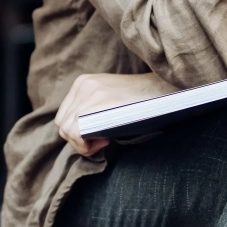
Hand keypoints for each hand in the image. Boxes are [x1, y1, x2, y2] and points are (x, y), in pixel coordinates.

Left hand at [55, 72, 174, 156]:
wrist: (164, 92)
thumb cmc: (138, 104)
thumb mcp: (108, 100)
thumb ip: (89, 111)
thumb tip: (74, 136)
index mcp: (83, 82)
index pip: (64, 117)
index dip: (77, 133)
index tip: (98, 136)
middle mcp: (84, 84)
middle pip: (62, 124)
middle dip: (79, 139)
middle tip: (102, 140)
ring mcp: (91, 91)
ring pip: (67, 130)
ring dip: (83, 143)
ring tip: (105, 140)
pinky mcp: (100, 101)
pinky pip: (75, 131)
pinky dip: (85, 144)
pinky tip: (105, 141)